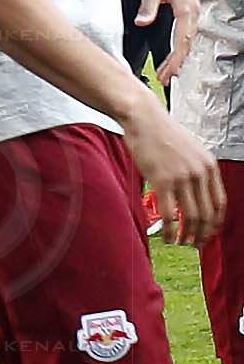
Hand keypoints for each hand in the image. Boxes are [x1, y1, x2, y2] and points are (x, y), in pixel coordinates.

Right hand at [122, 95, 225, 246]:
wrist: (145, 120)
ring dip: (187, 236)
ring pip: (190, 217)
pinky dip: (170, 231)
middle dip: (203, 234)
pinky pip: (169, 215)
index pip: (219, 203)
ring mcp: (182, 178)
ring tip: (182, 243)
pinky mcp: (162, 181)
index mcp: (209, 166)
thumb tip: (196, 194)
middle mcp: (199, 173)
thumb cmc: (163, 135)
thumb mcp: (191, 151)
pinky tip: (167, 238)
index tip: (208, 233)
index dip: (215, 223)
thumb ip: (197, 171)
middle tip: (195, 244)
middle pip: (207, 214)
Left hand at [132, 0, 198, 82]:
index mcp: (186, 5)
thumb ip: (147, 6)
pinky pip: (184, 33)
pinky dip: (178, 47)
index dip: (176, 58)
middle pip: (187, 43)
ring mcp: (191, 10)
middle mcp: (192, 9)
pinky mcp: (185, 9)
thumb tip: (143, 22)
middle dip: (176, 63)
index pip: (183, 38)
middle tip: (164, 80)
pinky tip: (170, 58)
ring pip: (187, 40)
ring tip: (166, 74)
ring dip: (177, 57)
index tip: (167, 72)